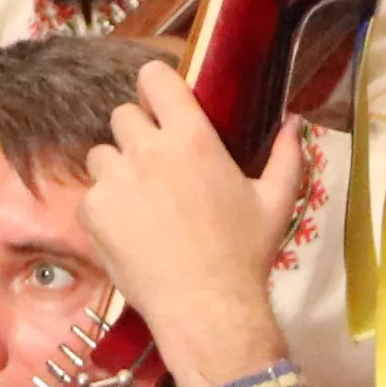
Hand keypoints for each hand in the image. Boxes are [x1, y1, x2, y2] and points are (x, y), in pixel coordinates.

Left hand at [75, 61, 303, 386]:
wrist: (207, 308)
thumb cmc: (245, 254)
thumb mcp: (276, 203)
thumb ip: (286, 156)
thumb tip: (294, 120)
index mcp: (191, 138)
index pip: (154, 77)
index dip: (155, 88)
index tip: (163, 106)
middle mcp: (147, 149)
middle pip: (124, 115)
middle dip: (138, 134)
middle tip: (158, 167)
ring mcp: (114, 179)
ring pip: (102, 153)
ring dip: (118, 169)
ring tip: (142, 202)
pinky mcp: (92, 209)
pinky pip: (91, 193)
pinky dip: (106, 207)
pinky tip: (130, 231)